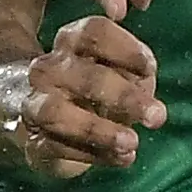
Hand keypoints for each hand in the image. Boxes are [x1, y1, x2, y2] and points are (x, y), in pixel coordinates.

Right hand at [0, 15, 164, 178]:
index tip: (150, 69)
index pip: (95, 33)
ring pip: (57, 113)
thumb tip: (145, 89)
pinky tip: (123, 158)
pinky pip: (58, 148)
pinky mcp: (34, 142)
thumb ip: (136, 75)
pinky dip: (95, 155)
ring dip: (99, 130)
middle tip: (157, 116)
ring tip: (132, 143)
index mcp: (72, 42)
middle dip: (124, 97)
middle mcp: (48, 68)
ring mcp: (35, 105)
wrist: (45, 122)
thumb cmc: (94, 90)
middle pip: (85, 76)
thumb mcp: (120, 74)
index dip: (125, 49)